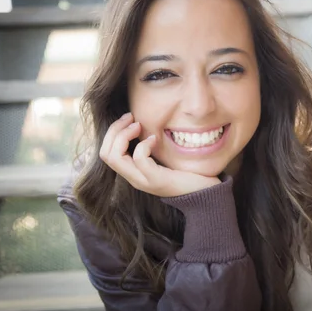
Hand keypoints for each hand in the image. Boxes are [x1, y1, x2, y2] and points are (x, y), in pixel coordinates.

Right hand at [99, 113, 220, 196]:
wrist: (205, 193)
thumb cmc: (187, 172)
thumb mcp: (164, 157)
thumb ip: (152, 146)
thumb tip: (144, 122)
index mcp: (133, 172)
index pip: (106, 153)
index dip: (113, 132)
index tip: (129, 118)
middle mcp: (134, 178)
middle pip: (106, 154)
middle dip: (114, 130)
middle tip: (130, 117)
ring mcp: (143, 181)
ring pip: (115, 157)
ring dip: (123, 136)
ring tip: (138, 125)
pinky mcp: (156, 180)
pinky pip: (140, 160)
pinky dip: (144, 145)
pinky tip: (155, 139)